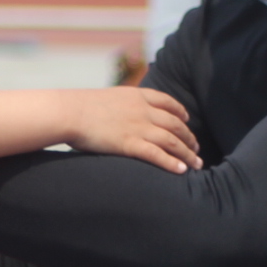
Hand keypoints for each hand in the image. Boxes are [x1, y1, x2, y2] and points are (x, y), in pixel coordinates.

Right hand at [66, 87, 201, 172]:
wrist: (70, 112)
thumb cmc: (80, 107)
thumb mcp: (106, 98)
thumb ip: (119, 105)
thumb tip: (117, 115)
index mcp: (136, 96)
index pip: (167, 102)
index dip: (180, 112)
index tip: (187, 119)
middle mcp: (143, 110)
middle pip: (175, 124)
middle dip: (189, 137)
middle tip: (196, 148)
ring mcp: (138, 127)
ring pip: (172, 141)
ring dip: (187, 153)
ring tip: (196, 164)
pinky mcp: (130, 144)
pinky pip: (157, 155)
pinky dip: (172, 163)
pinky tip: (182, 170)